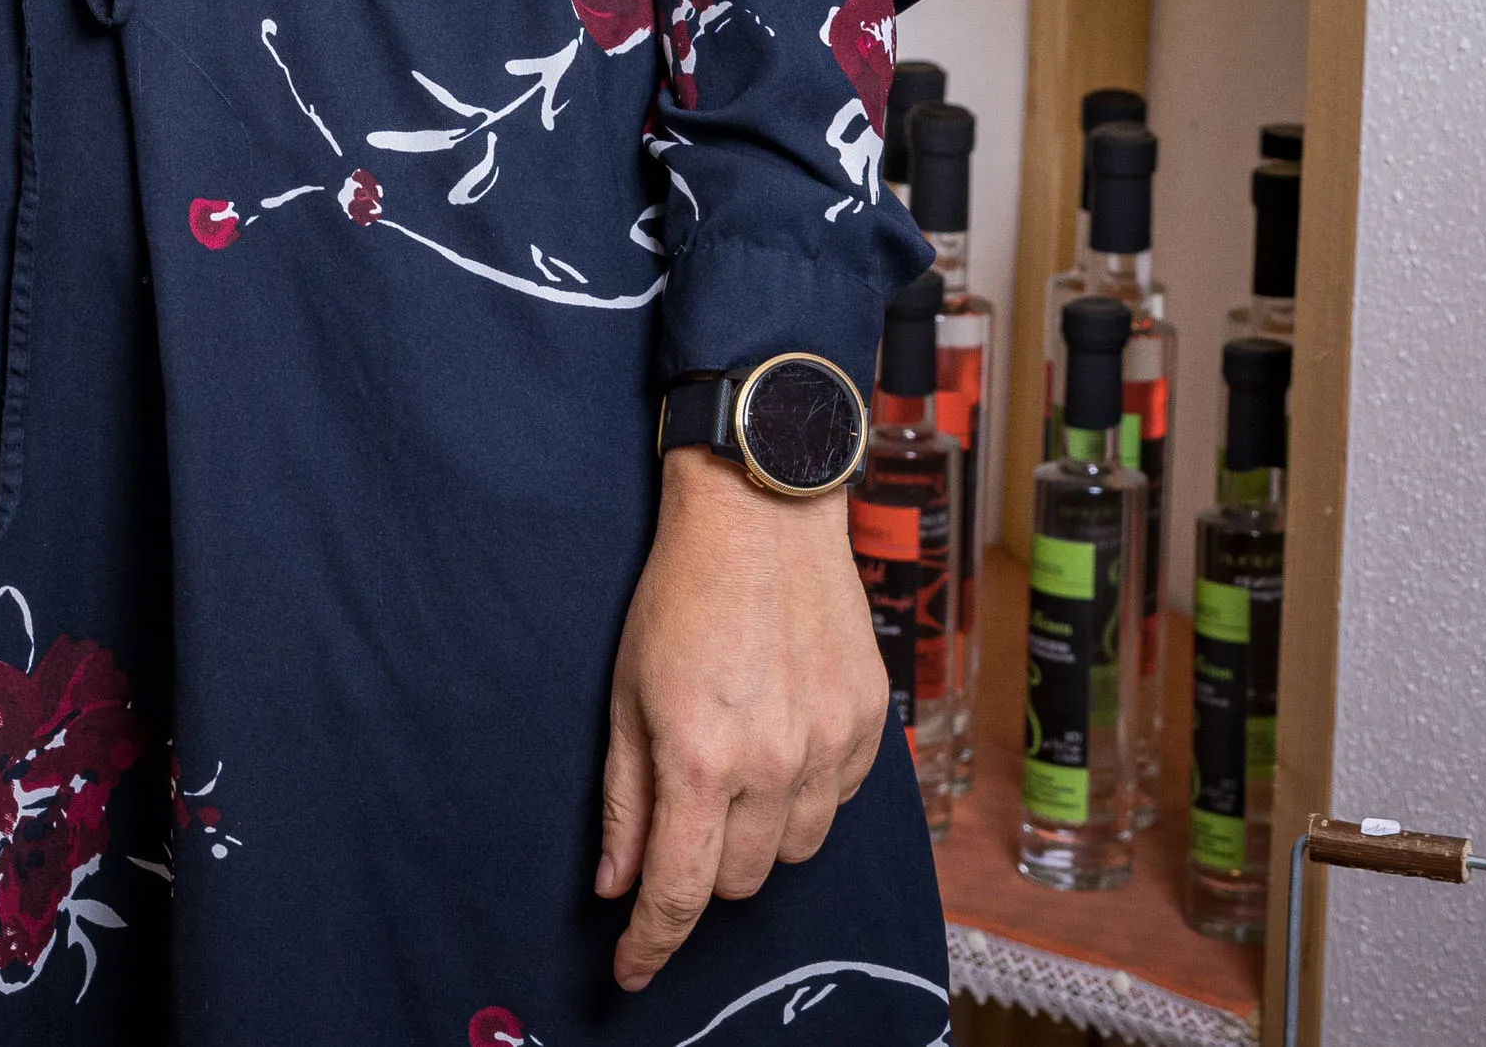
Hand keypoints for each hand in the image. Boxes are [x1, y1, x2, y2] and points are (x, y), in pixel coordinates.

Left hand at [593, 449, 891, 993]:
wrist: (764, 513)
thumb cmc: (680, 594)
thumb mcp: (625, 692)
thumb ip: (624, 798)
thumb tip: (616, 885)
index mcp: (700, 757)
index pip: (678, 892)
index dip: (651, 945)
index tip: (631, 973)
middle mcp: (773, 764)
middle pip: (738, 883)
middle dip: (701, 871)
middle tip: (684, 818)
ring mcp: (829, 747)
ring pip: (793, 855)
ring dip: (757, 838)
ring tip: (736, 771)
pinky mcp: (869, 728)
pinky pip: (836, 807)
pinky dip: (804, 798)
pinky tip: (781, 746)